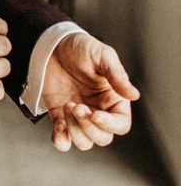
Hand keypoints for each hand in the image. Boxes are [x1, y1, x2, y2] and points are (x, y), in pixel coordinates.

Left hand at [42, 32, 139, 150]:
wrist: (51, 44)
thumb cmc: (80, 48)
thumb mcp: (102, 56)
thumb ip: (117, 76)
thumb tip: (134, 95)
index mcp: (113, 99)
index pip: (120, 124)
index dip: (110, 125)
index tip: (95, 114)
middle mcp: (98, 110)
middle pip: (102, 137)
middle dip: (88, 126)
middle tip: (76, 106)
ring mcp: (78, 116)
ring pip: (84, 141)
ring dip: (75, 130)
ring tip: (67, 106)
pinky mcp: (59, 115)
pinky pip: (62, 139)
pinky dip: (60, 140)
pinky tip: (58, 127)